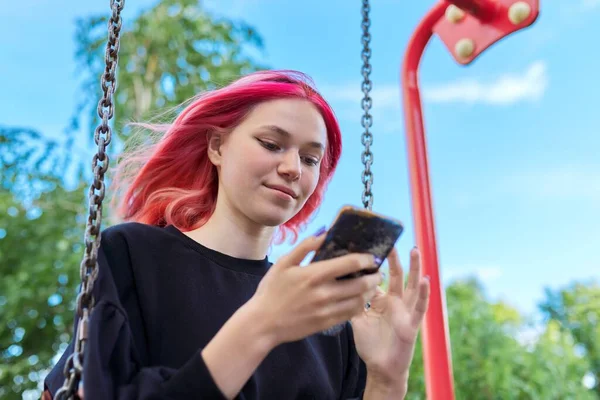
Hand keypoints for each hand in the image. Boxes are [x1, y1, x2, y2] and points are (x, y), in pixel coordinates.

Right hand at [249, 232, 382, 344]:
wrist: (263, 323)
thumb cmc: (271, 290)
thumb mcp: (284, 263)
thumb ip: (305, 246)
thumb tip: (325, 232)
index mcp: (314, 274)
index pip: (350, 263)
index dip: (366, 259)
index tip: (371, 257)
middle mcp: (323, 293)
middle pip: (361, 283)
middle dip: (374, 276)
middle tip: (377, 271)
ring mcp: (326, 310)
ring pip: (359, 300)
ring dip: (370, 291)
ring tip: (371, 285)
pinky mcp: (326, 323)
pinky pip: (351, 314)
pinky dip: (359, 305)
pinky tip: (359, 299)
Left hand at [350, 247, 429, 388]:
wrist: (381, 368)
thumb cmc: (370, 344)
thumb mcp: (357, 320)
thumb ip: (352, 303)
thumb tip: (339, 285)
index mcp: (382, 300)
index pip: (381, 276)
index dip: (377, 263)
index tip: (371, 245)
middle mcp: (396, 302)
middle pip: (397, 275)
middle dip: (395, 258)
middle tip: (392, 240)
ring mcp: (405, 311)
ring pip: (412, 285)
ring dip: (415, 268)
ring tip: (414, 250)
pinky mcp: (412, 323)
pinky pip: (420, 306)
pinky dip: (424, 293)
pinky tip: (426, 280)